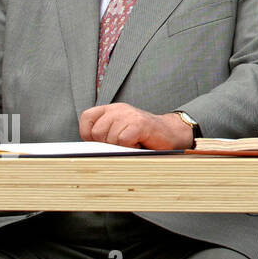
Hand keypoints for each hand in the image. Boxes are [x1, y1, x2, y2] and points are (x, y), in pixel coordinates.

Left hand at [78, 104, 195, 149]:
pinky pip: (123, 141)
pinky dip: (130, 147)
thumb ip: (103, 134)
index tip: (103, 141)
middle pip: (96, 132)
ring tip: (133, 142)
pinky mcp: (139, 124)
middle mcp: (119, 109)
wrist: (170, 132)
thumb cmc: (143, 135)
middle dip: (107, 143)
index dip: (89, 134)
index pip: (87, 118)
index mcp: (111, 109)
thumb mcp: (119, 130)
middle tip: (122, 142)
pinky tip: (139, 143)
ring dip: (120, 146)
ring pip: (109, 138)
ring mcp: (129, 115)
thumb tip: (89, 149)